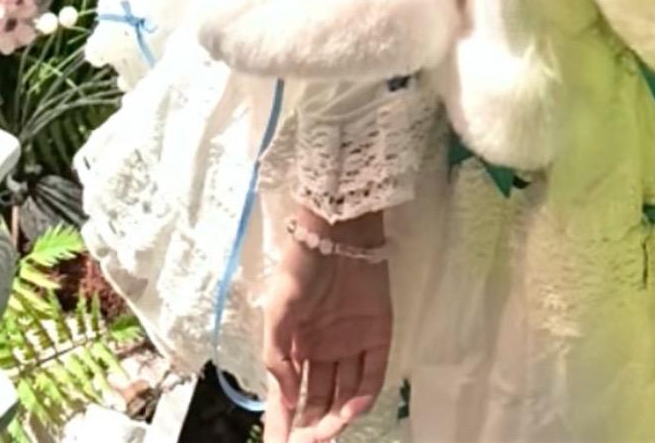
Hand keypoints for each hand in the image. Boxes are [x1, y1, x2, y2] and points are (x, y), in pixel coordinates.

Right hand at [263, 226, 392, 442]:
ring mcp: (351, 345)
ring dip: (335, 419)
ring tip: (324, 435)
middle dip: (310, 428)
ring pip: (345, 394)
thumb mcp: (276, 312)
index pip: (288, 395)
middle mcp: (324, 350)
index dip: (283, 423)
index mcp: (297, 346)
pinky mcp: (378, 337)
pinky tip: (349, 411)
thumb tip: (287, 398)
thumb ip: (277, 358)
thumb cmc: (301, 267)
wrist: (337, 232)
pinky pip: (372, 375)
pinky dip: (362, 397)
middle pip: (318, 401)